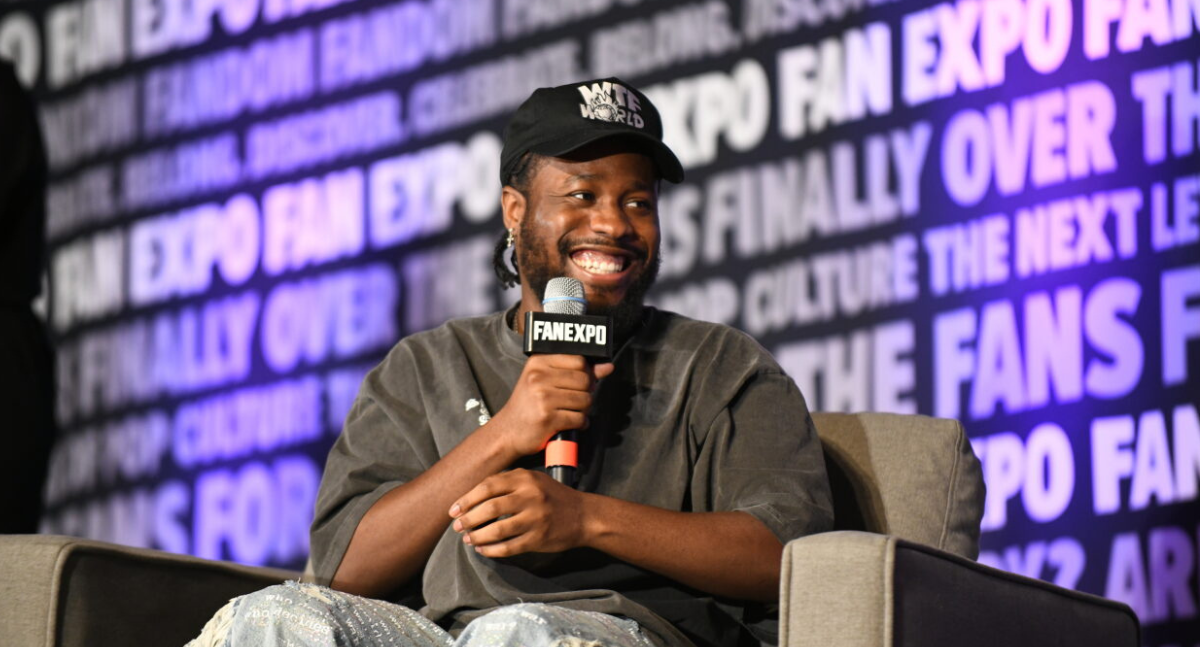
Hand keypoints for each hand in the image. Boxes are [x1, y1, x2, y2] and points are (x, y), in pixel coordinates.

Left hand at [449, 469, 588, 557]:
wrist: (583, 515)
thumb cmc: (552, 496)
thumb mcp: (533, 479)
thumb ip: (507, 482)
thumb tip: (473, 495)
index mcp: (525, 479)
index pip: (488, 487)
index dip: (467, 499)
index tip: (453, 510)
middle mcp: (530, 497)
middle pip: (490, 508)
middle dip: (468, 519)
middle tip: (457, 527)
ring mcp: (536, 519)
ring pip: (498, 530)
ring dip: (478, 536)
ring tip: (468, 539)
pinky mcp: (539, 538)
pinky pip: (509, 547)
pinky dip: (492, 550)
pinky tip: (483, 549)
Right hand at [488, 354, 613, 457]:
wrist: (507, 432)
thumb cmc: (529, 405)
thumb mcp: (546, 381)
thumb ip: (577, 372)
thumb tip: (607, 366)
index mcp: (538, 363)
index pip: (578, 360)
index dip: (586, 373)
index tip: (579, 383)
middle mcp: (538, 377)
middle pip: (584, 380)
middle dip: (586, 393)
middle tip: (575, 401)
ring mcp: (542, 398)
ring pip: (585, 400)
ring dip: (583, 410)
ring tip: (570, 412)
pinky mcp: (547, 418)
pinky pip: (579, 418)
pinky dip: (580, 424)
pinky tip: (569, 423)